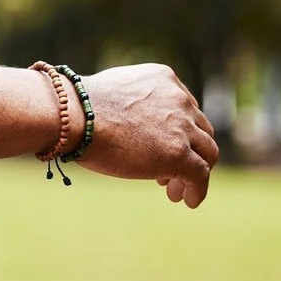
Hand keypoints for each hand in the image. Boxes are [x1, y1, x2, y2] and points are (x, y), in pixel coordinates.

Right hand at [75, 64, 218, 207]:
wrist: (74, 116)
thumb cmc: (78, 108)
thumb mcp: (113, 94)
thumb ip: (130, 105)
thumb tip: (124, 125)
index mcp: (163, 79)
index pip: (185, 108)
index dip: (179, 131)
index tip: (164, 147)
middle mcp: (179, 100)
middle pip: (200, 131)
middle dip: (189, 151)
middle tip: (170, 172)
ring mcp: (182, 127)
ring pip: (206, 153)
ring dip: (194, 173)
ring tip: (175, 191)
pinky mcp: (179, 154)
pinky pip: (200, 175)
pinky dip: (197, 190)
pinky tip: (188, 201)